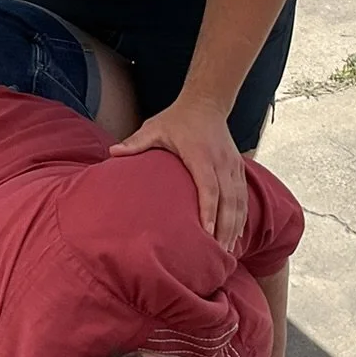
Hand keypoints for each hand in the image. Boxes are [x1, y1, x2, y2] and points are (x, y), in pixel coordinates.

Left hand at [110, 97, 246, 250]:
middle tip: (220, 254)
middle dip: (226, 228)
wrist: (206, 102)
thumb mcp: (154, 128)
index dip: (209, 211)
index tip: (208, 233)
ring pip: (239, 200)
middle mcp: (221, 162)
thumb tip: (111, 152)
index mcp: (200, 155)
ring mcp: (232, 164)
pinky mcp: (238, 166)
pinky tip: (237, 234)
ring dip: (235, 226)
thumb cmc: (176, 118)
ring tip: (228, 251)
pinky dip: (242, 216)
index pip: (208, 187)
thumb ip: (135, 143)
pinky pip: (243, 195)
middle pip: (228, 200)